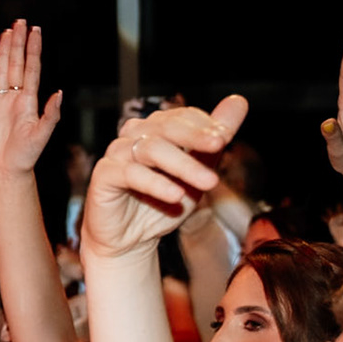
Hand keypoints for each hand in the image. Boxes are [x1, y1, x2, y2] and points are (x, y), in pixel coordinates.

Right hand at [0, 19, 63, 180]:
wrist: (7, 169)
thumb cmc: (27, 155)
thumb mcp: (42, 135)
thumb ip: (50, 114)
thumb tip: (58, 93)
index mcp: (29, 100)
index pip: (31, 68)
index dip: (33, 50)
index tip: (35, 32)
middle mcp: (14, 97)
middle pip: (16, 64)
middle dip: (18, 43)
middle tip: (20, 22)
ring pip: (1, 70)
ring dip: (3, 52)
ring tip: (7, 33)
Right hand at [82, 96, 248, 262]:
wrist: (130, 240)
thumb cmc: (162, 204)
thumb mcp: (198, 171)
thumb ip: (215, 140)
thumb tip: (239, 101)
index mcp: (155, 129)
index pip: (181, 116)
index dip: (204, 124)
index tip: (225, 138)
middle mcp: (133, 136)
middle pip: (165, 126)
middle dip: (195, 136)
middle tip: (220, 145)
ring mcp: (116, 154)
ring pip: (151, 148)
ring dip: (184, 165)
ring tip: (209, 182)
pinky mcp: (104, 176)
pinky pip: (130, 174)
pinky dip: (156, 183)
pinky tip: (176, 195)